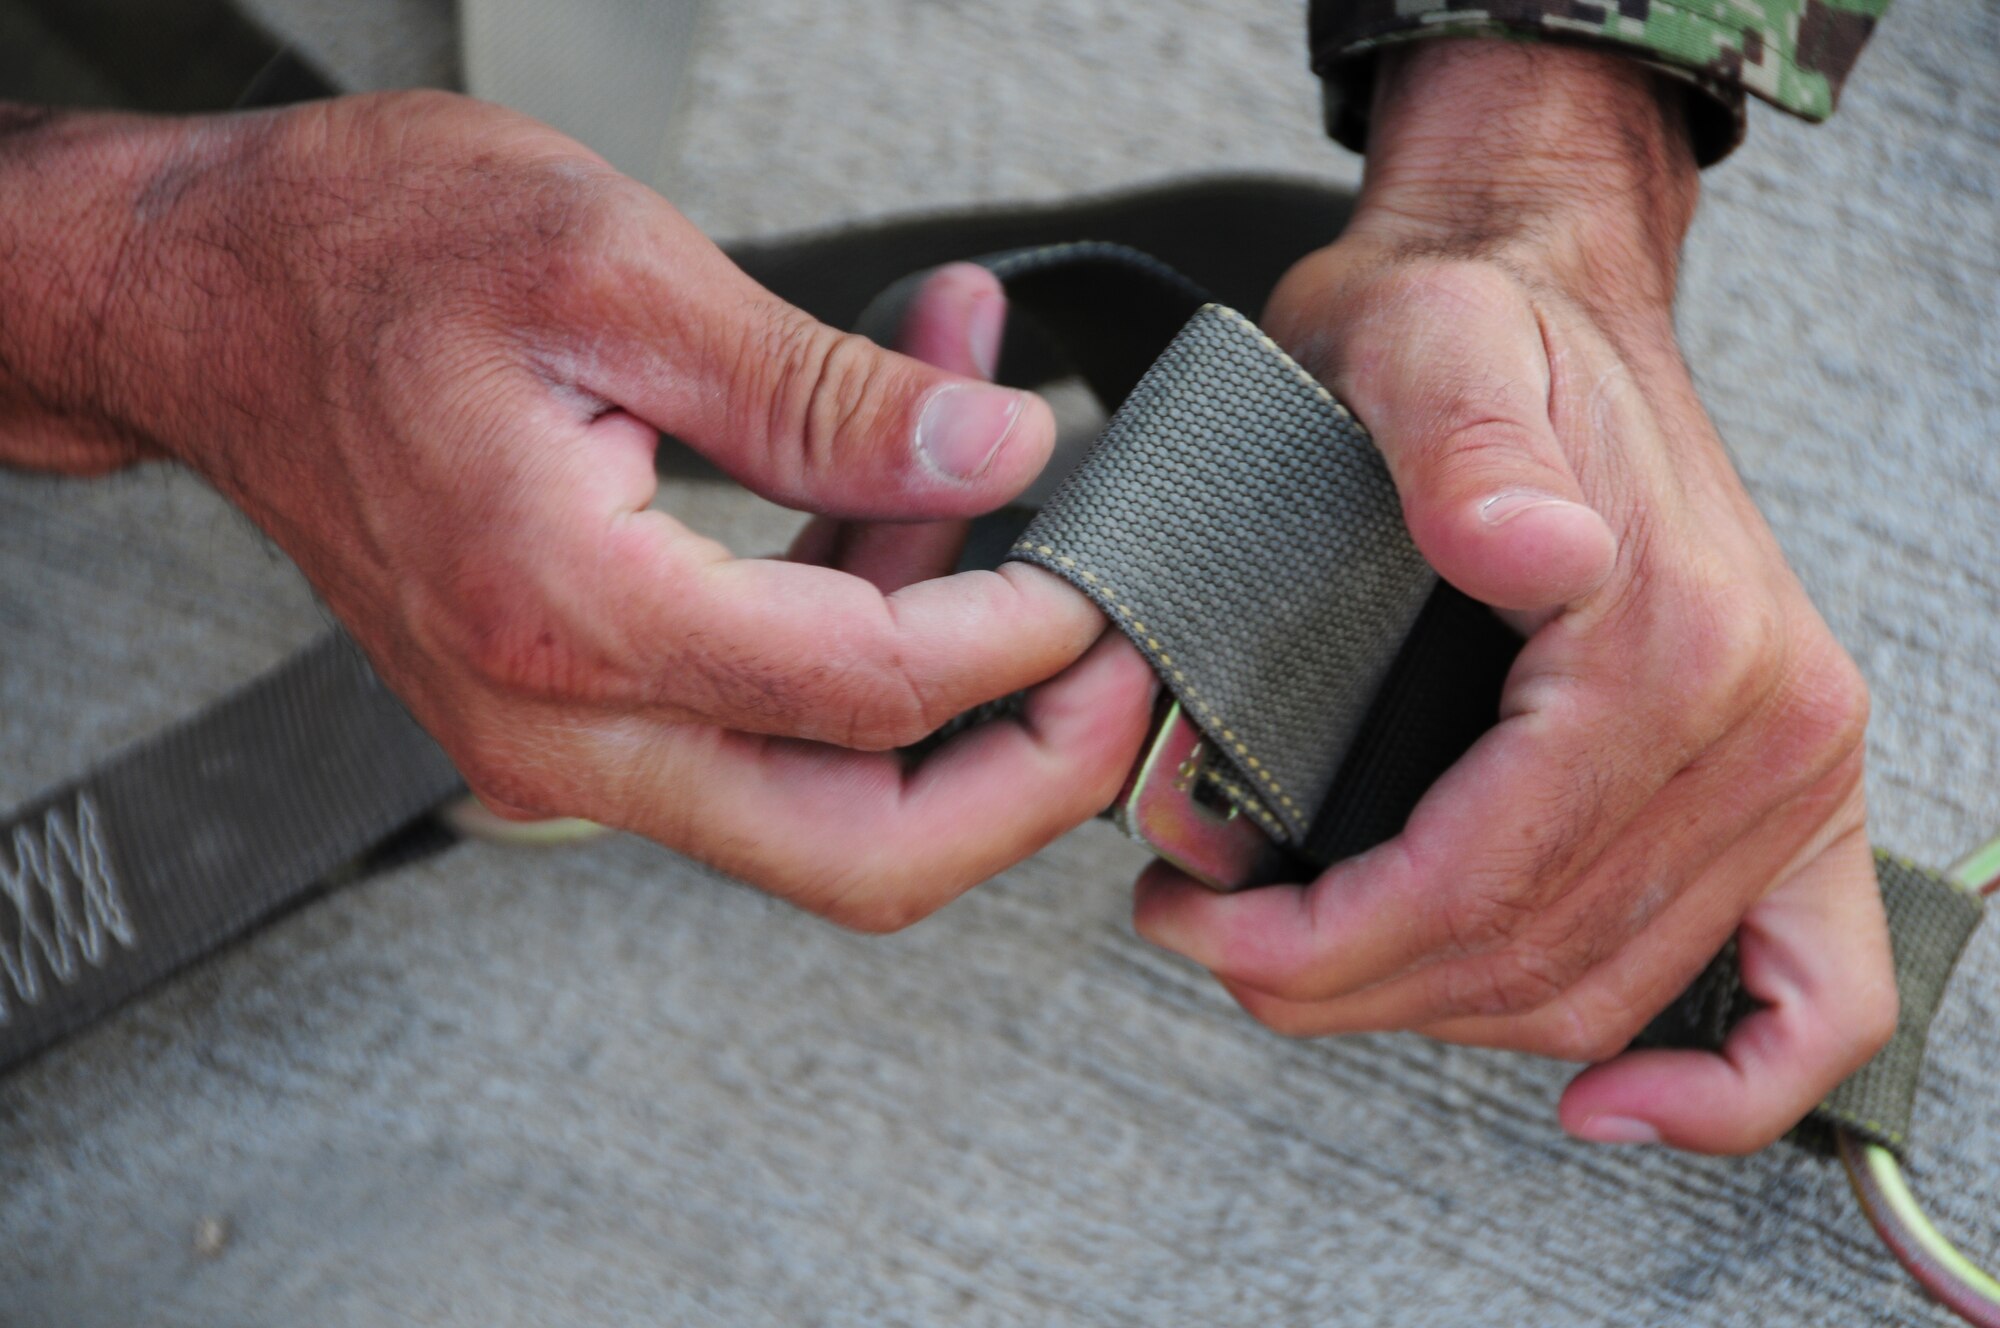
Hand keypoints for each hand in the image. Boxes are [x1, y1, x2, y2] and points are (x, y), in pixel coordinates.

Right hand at [0, 92, 1150, 928]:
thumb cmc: (360, 260)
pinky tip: (897, 475)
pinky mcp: (579, 710)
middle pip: (858, 852)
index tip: (1103, 585)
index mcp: (569, 613)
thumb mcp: (616, 273)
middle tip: (1116, 673)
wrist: (210, 299)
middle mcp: (562, 724)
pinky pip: (762, 727)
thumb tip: (994, 456)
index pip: (865, 694)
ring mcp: (566, 739)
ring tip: (989, 461)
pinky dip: (856, 620)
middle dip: (1023, 778)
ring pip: (823, 803)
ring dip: (945, 670)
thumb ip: (821, 394)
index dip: (1022, 647)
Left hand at [1133, 41, 1892, 1152]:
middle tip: (1213, 942)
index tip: (1200, 924)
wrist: (1547, 292)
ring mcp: (1793, 772)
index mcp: (1675, 644)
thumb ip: (1464, 442)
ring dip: (1447, 1020)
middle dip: (1348, 988)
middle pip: (1537, 962)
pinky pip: (1807, 995)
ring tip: (1304, 968)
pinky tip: (1611, 1107)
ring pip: (1610, 994)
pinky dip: (1722, 1085)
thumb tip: (1524, 553)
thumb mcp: (1427, 344)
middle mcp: (1765, 726)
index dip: (1324, 944)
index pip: (1484, 882)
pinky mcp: (1787, 793)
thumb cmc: (1471, 330)